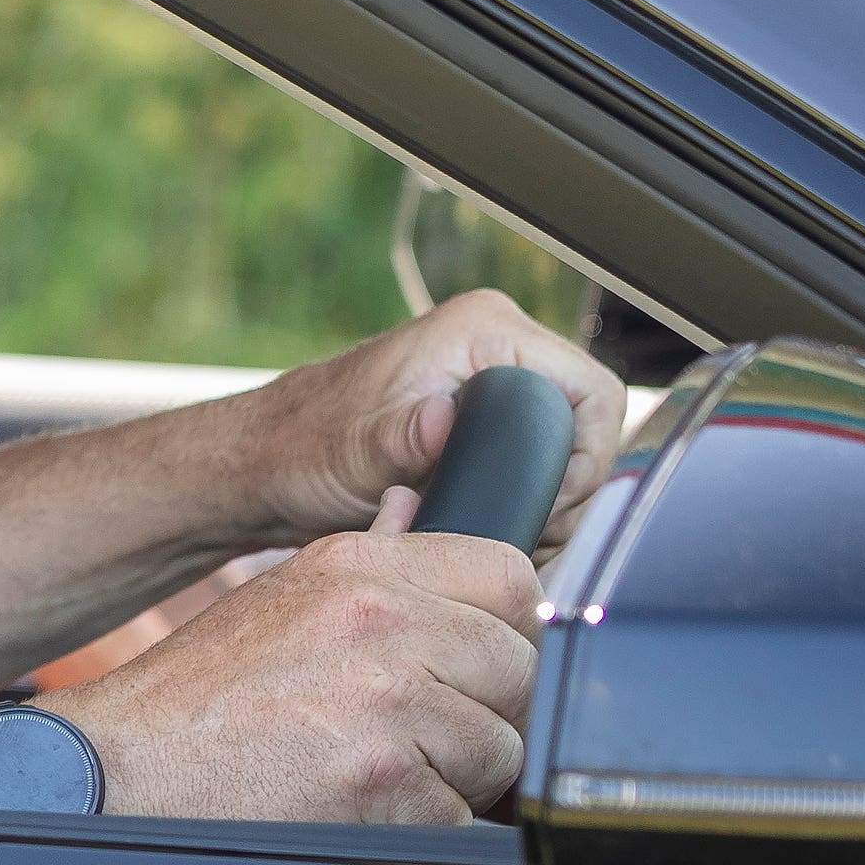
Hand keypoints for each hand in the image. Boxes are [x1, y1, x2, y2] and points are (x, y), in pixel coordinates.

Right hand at [58, 522, 540, 822]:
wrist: (122, 771)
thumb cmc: (197, 699)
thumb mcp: (282, 600)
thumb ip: (370, 567)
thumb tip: (416, 507)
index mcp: (360, 567)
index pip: (512, 579)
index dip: (499, 632)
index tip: (462, 666)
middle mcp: (380, 622)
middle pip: (520, 671)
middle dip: (480, 713)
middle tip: (403, 733)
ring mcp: (387, 704)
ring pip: (502, 751)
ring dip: (452, 779)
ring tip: (366, 770)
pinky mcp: (387, 785)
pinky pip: (461, 819)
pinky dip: (419, 828)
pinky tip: (355, 808)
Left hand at [237, 291, 619, 546]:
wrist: (271, 463)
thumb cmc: (304, 447)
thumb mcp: (357, 449)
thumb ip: (402, 437)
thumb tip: (439, 420)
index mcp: (483, 330)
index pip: (594, 391)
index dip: (585, 457)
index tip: (545, 505)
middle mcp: (499, 347)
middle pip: (590, 424)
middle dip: (569, 487)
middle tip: (525, 531)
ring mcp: (493, 382)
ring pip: (571, 447)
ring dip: (551, 498)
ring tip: (508, 534)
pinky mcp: (485, 417)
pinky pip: (542, 458)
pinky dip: (530, 497)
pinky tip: (498, 527)